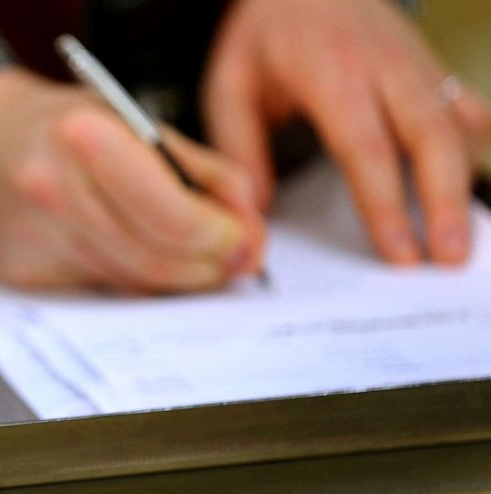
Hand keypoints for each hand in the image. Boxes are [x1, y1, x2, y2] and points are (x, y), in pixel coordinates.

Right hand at [0, 68, 264, 291]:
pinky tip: (128, 254)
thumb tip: (249, 229)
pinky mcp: (20, 274)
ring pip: (129, 284)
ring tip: (188, 256)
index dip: (223, 240)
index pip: (175, 218)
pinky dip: (126, 280)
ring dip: (172, 279)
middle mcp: (51, 191)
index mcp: (84, 136)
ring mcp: (31, 239)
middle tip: (229, 260)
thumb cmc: (54, 124)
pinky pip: (96, 291)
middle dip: (207, 268)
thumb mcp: (130, 120)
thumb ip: (201, 173)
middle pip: (156, 262)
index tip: (243, 241)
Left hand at [202, 0, 490, 264]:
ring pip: (453, 122)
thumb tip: (256, 210)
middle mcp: (382, 66)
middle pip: (428, 138)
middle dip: (443, 202)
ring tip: (465, 233)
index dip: (386, 206)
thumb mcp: (230, 83)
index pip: (366, 148)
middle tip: (448, 258)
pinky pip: (460, 101)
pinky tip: (477, 165)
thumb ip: (240, 147)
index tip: (399, 252)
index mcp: (330, 73)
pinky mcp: (427, 64)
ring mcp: (412, 62)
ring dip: (463, 179)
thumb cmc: (263, 31)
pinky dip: (474, 135)